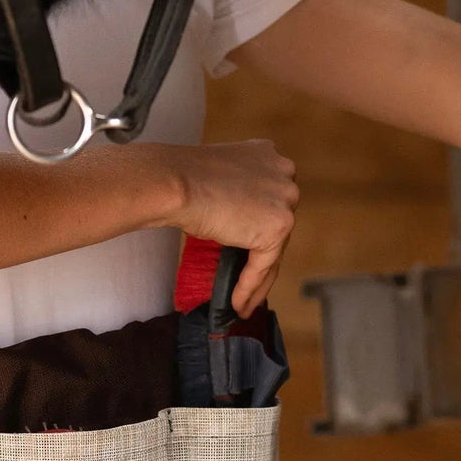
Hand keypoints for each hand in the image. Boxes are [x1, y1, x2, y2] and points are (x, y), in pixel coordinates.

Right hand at [167, 139, 298, 315]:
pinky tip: (238, 304)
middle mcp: (285, 175)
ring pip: (274, 251)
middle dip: (262, 257)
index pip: (270, 201)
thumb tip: (234, 222)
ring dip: (257, 280)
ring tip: (243, 304)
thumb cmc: (183, 179)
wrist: (176, 183)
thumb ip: (236, 193)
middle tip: (249, 283)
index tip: (249, 248)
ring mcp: (285, 201)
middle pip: (276, 227)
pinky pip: (264, 266)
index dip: (258, 228)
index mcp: (269, 156)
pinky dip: (250, 287)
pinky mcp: (277, 228)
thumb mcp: (218, 178)